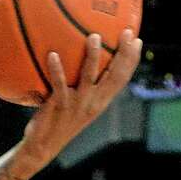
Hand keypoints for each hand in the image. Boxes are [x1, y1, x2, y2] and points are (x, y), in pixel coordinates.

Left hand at [12, 29, 140, 178]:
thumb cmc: (58, 121)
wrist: (43, 146)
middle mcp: (94, 102)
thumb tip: (76, 61)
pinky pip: (59, 84)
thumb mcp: (76, 104)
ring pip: (90, 76)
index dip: (132, 59)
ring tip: (93, 36)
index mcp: (101, 101)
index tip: (137, 39)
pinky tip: (52, 54)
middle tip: (127, 33)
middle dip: (124, 53)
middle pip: (116, 75)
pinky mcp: (60, 105)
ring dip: (93, 55)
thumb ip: (81, 87)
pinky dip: (56, 69)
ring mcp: (78, 104)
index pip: (122, 78)